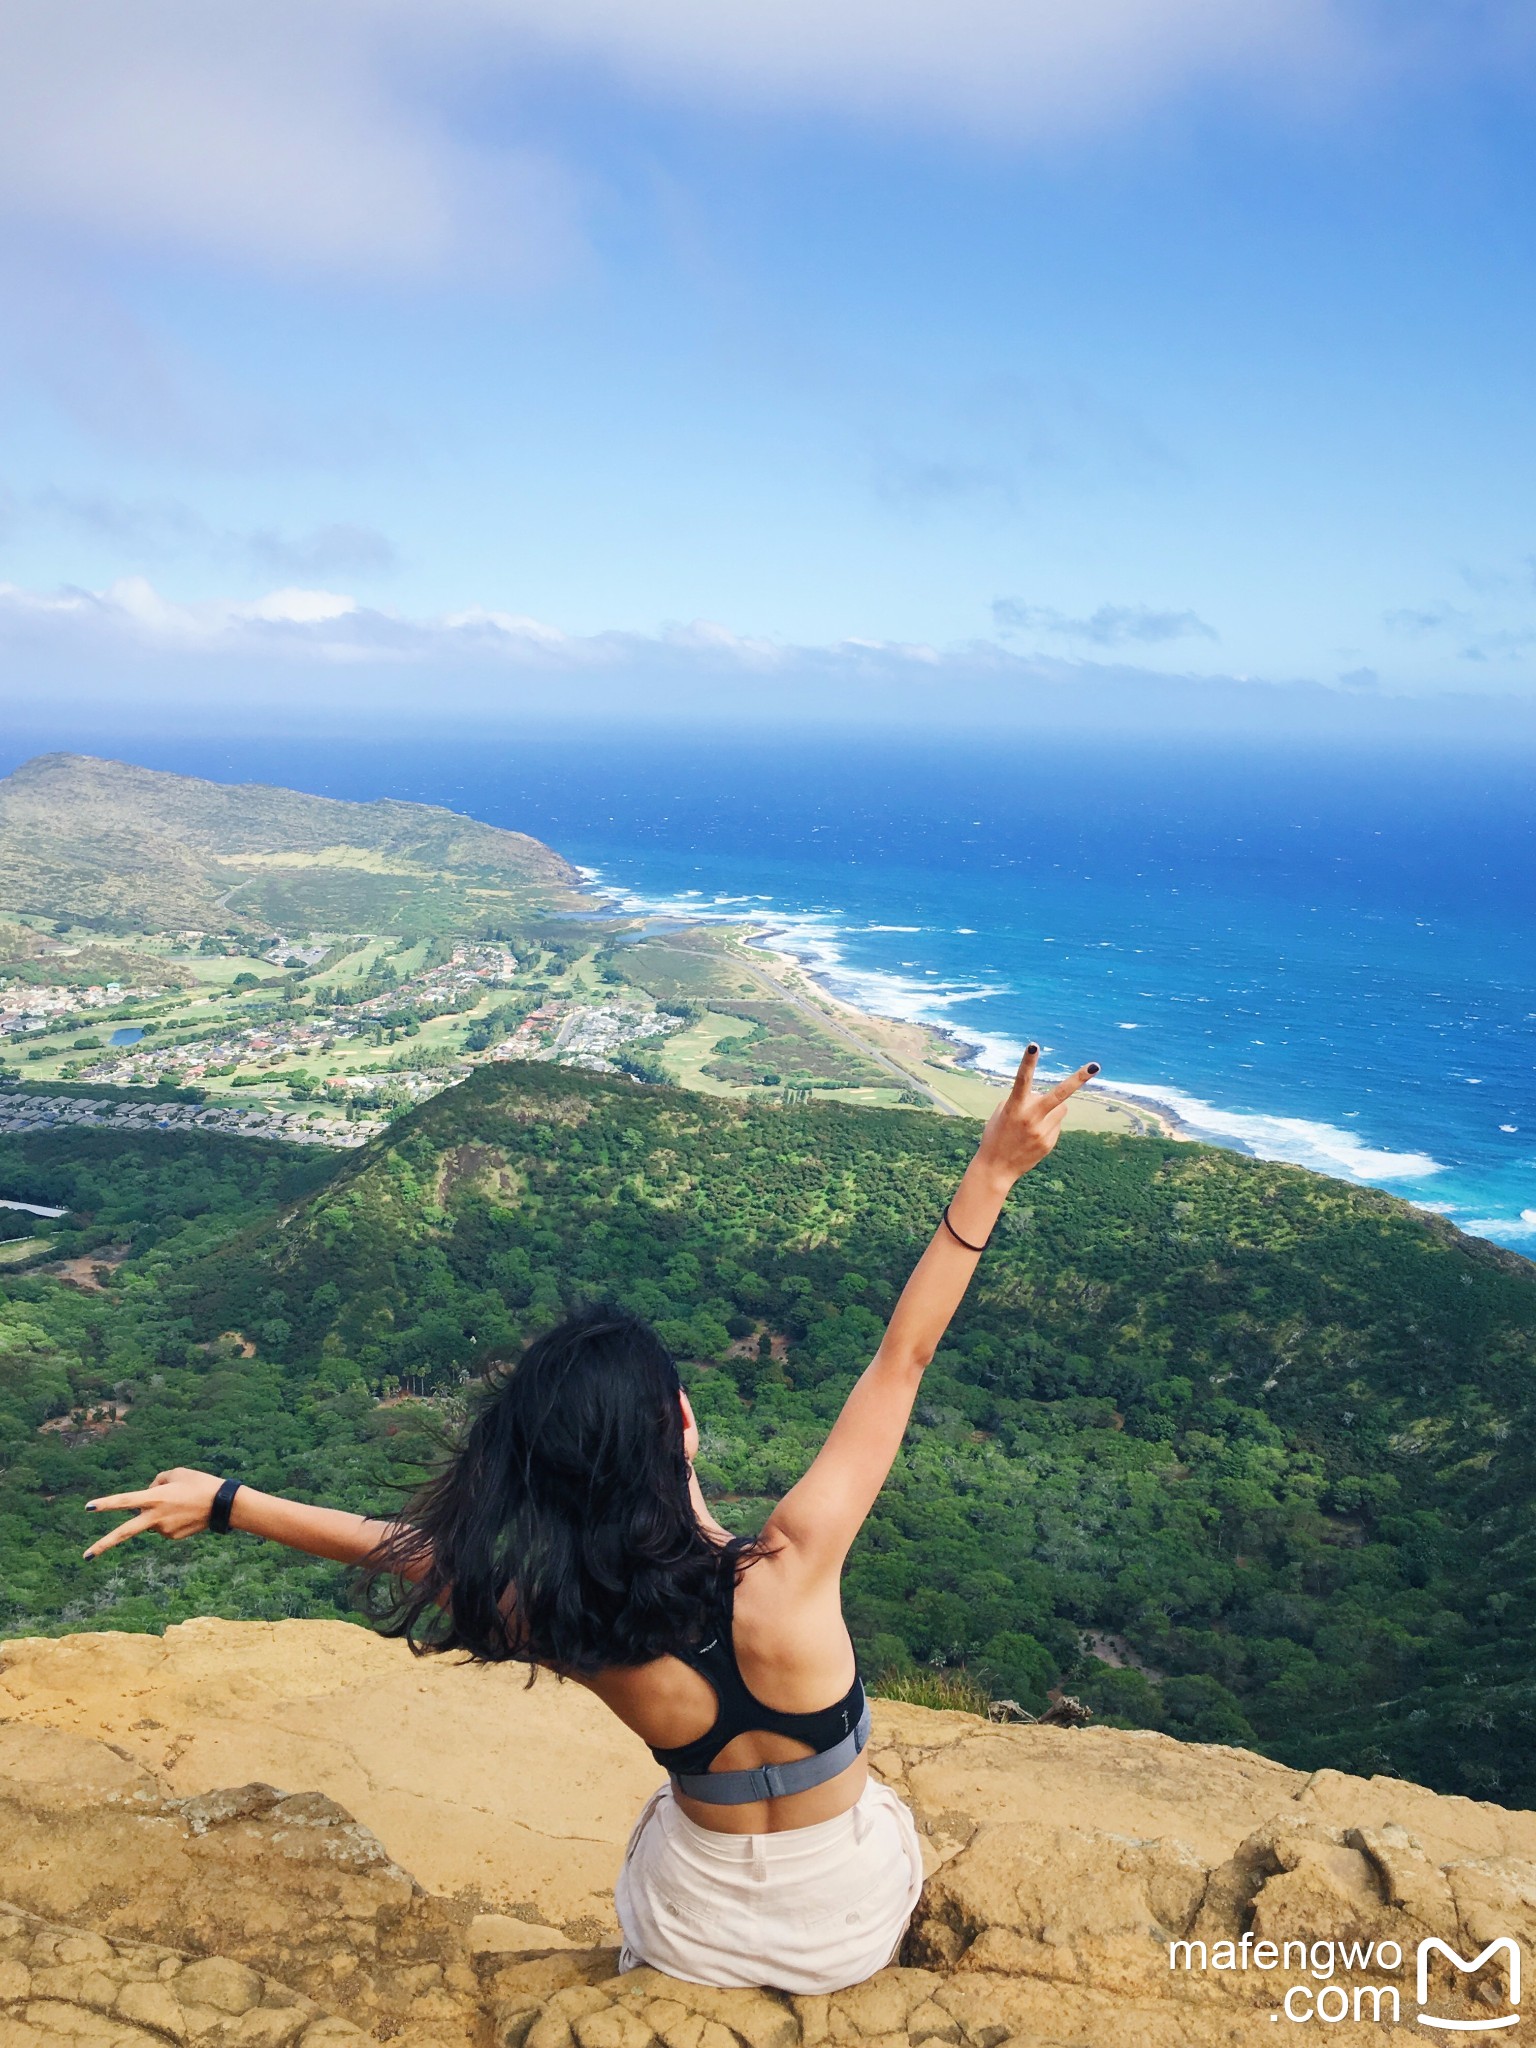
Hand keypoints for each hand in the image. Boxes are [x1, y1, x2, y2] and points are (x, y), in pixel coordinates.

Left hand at [83, 1468, 224, 1557]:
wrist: (223, 1504)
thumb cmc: (199, 1484)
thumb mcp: (177, 1473)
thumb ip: (156, 1482)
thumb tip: (146, 1495)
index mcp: (155, 1498)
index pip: (125, 1501)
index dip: (106, 1504)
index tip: (88, 1508)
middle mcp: (156, 1517)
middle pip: (125, 1532)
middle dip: (104, 1544)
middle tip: (85, 1556)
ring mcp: (164, 1530)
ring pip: (151, 1522)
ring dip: (159, 1514)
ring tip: (183, 1503)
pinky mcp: (173, 1537)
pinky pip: (164, 1527)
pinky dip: (171, 1520)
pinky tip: (186, 1514)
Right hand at [973, 1044, 1098, 1187]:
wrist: (996, 1168)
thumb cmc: (996, 1135)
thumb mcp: (1003, 1113)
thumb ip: (1022, 1100)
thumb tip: (1044, 1096)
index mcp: (1014, 1107)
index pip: (1022, 1080)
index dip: (1028, 1062)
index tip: (1034, 1045)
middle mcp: (1030, 1118)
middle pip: (1060, 1094)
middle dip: (1078, 1079)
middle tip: (1095, 1066)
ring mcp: (1042, 1131)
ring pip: (1062, 1108)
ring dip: (1053, 1108)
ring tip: (1035, 1122)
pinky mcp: (1049, 1142)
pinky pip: (1056, 1124)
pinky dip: (1048, 1125)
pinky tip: (1033, 1136)